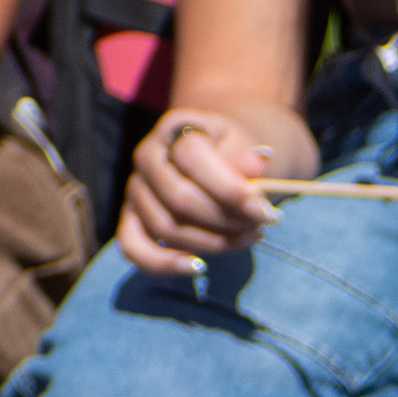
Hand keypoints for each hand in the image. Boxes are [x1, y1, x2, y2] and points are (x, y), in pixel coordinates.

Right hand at [116, 103, 318, 272]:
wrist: (216, 157)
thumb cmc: (232, 151)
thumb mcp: (244, 145)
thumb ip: (246, 158)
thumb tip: (258, 165)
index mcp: (175, 128)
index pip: (193, 159)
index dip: (231, 190)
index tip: (266, 211)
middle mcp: (146, 157)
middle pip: (179, 199)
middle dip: (226, 220)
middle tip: (261, 225)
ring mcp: (135, 190)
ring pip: (166, 227)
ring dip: (212, 243)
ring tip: (246, 238)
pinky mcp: (131, 220)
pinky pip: (133, 248)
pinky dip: (163, 264)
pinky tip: (198, 268)